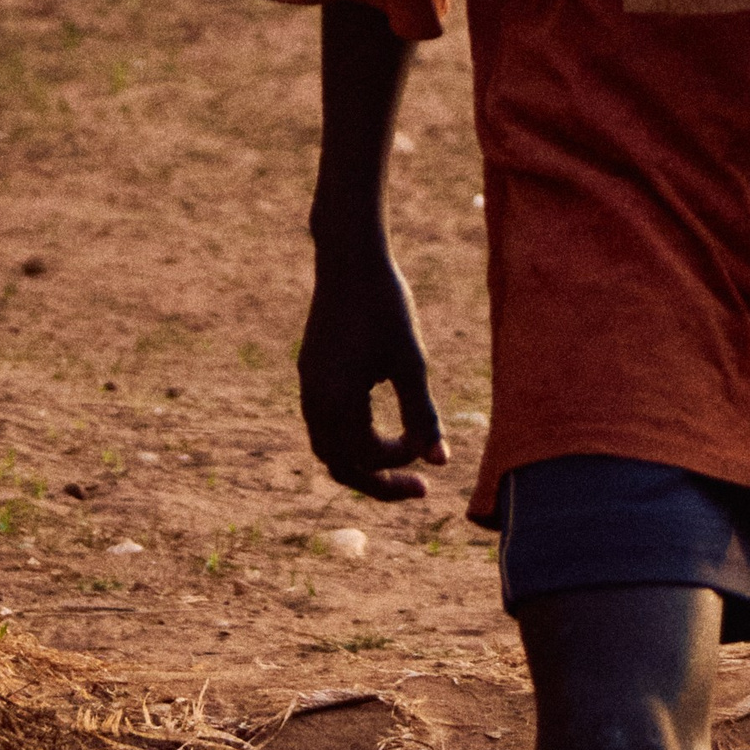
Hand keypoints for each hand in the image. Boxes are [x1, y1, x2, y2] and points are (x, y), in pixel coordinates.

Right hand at [298, 243, 449, 501]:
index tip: (429, 447)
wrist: (350, 258)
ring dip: (361, 461)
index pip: (366, 457)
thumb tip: (441, 462)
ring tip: (397, 463)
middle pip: (340, 464)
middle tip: (418, 490)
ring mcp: (308, 384)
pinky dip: (349, 437)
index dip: (401, 460)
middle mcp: (314, 399)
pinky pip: (323, 422)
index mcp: (337, 402)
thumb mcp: (411, 362)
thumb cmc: (386, 307)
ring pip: (328, 445)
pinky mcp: (310, 370)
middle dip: (377, 482)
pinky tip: (376, 426)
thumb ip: (422, 415)